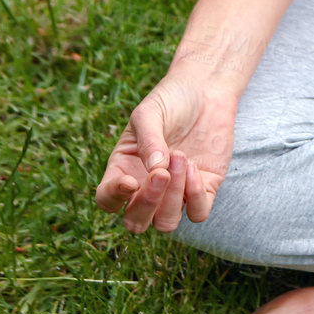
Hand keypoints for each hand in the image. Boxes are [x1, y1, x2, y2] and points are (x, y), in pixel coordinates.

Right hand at [94, 72, 237, 234]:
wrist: (206, 90)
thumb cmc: (170, 101)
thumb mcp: (150, 113)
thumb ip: (149, 140)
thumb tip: (155, 170)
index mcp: (124, 170)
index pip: (107, 199)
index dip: (114, 198)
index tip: (130, 181)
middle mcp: (146, 188)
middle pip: (135, 222)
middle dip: (148, 203)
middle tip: (163, 173)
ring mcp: (175, 193)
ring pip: (166, 222)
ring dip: (174, 197)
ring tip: (182, 158)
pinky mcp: (204, 189)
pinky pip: (198, 213)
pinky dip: (196, 197)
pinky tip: (195, 167)